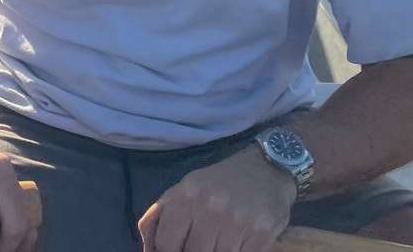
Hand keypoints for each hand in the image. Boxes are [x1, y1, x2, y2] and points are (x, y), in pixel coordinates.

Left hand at [137, 148, 294, 251]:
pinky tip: (236, 243)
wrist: (265, 170)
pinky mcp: (262, 234)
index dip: (169, 251)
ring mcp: (238, 221)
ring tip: (218, 240)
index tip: (179, 246)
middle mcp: (211, 206)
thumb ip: (158, 219)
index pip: (166, 243)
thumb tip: (147, 251)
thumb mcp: (182, 190)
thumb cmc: (218, 184)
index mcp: (187, 194)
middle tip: (202, 242)